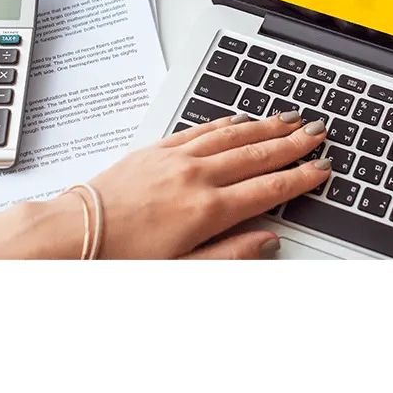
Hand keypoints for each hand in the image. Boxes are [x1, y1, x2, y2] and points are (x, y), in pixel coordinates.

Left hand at [71, 111, 330, 260]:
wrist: (72, 236)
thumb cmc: (121, 261)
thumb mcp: (182, 273)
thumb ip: (230, 256)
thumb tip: (268, 242)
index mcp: (207, 211)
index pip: (268, 188)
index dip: (300, 177)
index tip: (321, 168)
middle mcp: (196, 177)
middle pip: (257, 155)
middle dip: (292, 142)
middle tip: (318, 131)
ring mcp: (176, 159)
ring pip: (233, 136)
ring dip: (266, 126)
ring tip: (290, 118)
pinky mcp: (156, 149)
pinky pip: (201, 129)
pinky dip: (226, 122)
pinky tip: (241, 118)